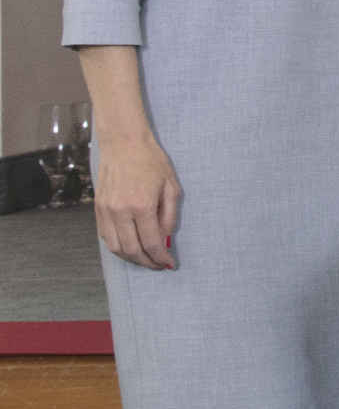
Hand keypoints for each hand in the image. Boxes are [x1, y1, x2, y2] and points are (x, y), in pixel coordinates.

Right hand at [92, 126, 181, 270]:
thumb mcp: (171, 187)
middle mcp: (120, 211)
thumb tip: (165, 239)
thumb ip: (168, 216)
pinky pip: (105, 236)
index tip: (169, 264)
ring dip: (131, 258)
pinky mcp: (97, 208)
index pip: (152, 242)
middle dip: (147, 262)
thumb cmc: (152, 162)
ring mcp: (105, 210)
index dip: (161, 258)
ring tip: (145, 260)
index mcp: (142, 206)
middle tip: (158, 265)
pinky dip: (117, 246)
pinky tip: (129, 247)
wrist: (123, 143)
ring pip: (115, 247)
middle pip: (132, 250)